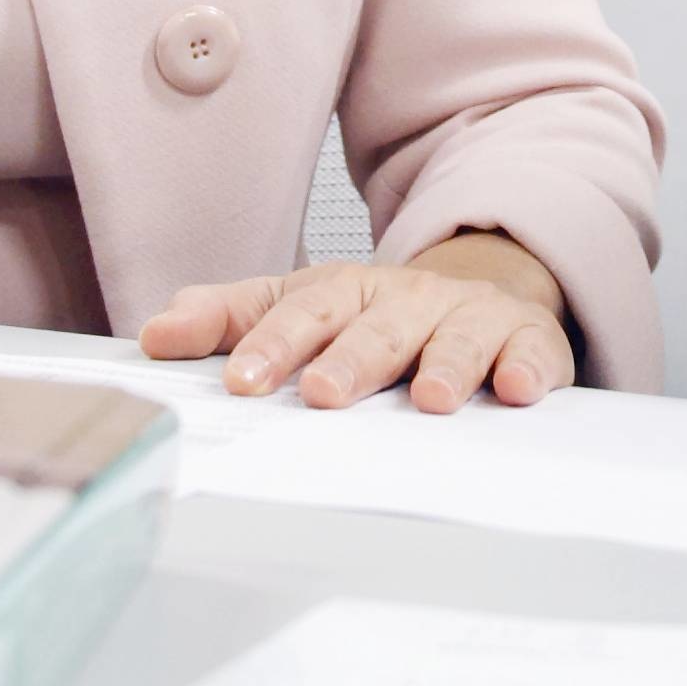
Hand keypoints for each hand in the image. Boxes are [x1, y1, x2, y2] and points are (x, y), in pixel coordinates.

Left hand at [138, 232, 571, 413]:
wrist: (480, 285)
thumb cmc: (376, 312)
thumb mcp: (301, 306)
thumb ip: (231, 319)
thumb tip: (156, 334)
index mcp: (346, 293)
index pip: (304, 313)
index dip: (272, 345)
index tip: (240, 381)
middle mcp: (407, 301)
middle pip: (378, 328)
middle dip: (354, 359)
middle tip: (325, 394)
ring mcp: (468, 318)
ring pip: (456, 339)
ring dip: (446, 365)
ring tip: (431, 400)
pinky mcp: (525, 341)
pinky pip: (530, 353)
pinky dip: (526, 369)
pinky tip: (517, 389)